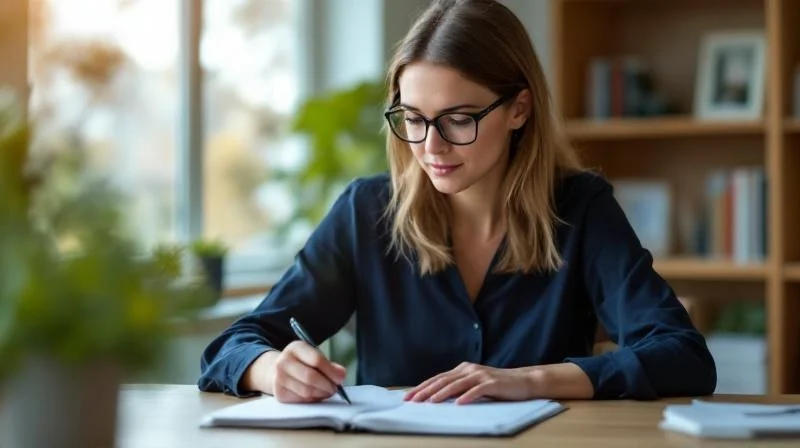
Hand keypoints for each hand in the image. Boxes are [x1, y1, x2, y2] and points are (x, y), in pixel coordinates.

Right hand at [245, 341, 346, 402]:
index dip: (331, 371)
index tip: (340, 378)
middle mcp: (283, 361)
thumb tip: (341, 374)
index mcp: (295, 348)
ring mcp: (278, 378)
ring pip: (306, 391)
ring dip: (321, 394)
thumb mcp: (313, 356)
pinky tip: (316, 395)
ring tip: (327, 392)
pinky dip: (312, 399)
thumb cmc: (301, 363)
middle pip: (310, 377)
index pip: (316, 360)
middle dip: (327, 385)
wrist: (276, 370)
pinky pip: (301, 400)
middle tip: (335, 389)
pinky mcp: (279, 394)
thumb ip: (329, 365)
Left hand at [404, 362, 538, 404]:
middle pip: (443, 380)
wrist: (523, 381)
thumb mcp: (474, 384)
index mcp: (463, 369)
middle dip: (426, 390)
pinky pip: (477, 390)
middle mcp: (469, 369)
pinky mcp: (492, 383)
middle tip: (412, 400)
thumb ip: (459, 387)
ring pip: (457, 384)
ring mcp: (481, 375)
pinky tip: (458, 404)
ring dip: (442, 393)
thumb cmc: (496, 386)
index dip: (422, 387)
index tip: (408, 396)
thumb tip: (437, 397)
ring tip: (430, 402)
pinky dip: (467, 396)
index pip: (438, 378)